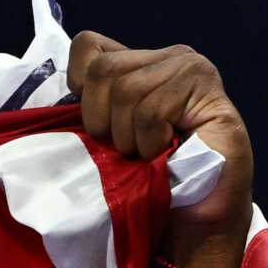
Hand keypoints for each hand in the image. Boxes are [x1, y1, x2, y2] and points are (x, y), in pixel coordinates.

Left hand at [66, 33, 253, 267]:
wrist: (192, 222)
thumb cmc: (148, 183)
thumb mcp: (107, 138)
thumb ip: (92, 106)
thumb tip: (58, 94)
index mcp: (142, 62)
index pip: (88, 46)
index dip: (80, 88)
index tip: (97, 127)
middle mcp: (170, 56)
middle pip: (102, 70)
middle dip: (103, 122)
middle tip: (127, 150)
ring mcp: (193, 70)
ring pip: (126, 90)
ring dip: (129, 139)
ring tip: (150, 156)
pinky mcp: (209, 93)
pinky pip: (150, 111)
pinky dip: (150, 144)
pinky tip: (168, 155)